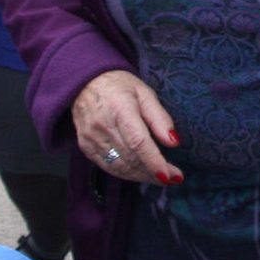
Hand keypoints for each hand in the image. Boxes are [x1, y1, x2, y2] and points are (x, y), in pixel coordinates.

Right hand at [72, 71, 180, 185]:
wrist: (85, 82)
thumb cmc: (119, 86)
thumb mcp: (145, 94)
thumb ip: (160, 119)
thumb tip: (174, 142)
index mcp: (120, 109)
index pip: (139, 143)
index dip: (155, 163)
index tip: (172, 176)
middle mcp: (103, 125)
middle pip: (131, 158)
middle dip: (154, 172)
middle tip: (173, 177)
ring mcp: (91, 138)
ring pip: (120, 167)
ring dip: (142, 176)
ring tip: (160, 177)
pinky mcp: (85, 146)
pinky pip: (108, 167)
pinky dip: (127, 173)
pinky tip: (140, 172)